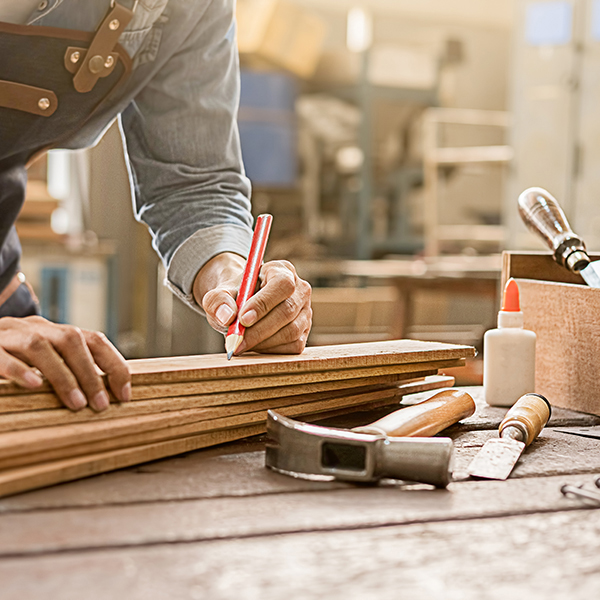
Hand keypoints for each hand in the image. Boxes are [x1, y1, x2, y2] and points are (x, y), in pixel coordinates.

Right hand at [0, 316, 130, 410]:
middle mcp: (37, 328)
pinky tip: (32, 386)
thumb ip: (69, 370)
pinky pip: (2, 355)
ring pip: (40, 346)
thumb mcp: (45, 361)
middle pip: (72, 340)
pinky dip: (17, 370)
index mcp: (56, 332)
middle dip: (90, 373)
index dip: (114, 364)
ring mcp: (10, 335)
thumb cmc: (15, 358)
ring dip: (62, 376)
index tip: (124, 394)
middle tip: (100, 405)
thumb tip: (107, 398)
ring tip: (76, 404)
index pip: (94, 339)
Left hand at [194, 252, 311, 354]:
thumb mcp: (220, 294)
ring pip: (290, 332)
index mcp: (282, 270)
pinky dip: (270, 350)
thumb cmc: (234, 298)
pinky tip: (255, 345)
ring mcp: (305, 312)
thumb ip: (218, 301)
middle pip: (287, 311)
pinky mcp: (304, 332)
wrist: (242, 308)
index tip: (242, 319)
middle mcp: (300, 290)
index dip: (264, 303)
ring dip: (262, 342)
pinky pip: (292, 346)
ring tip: (241, 343)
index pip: (281, 284)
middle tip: (236, 340)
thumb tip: (227, 317)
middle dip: (259, 330)